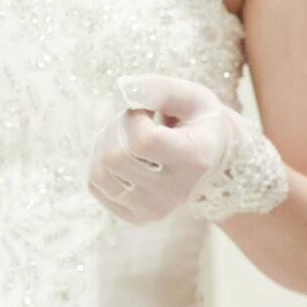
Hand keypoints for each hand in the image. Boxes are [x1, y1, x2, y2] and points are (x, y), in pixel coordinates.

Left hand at [86, 74, 280, 224]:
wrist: (211, 160)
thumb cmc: (198, 122)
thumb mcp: (191, 96)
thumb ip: (159, 88)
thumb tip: (125, 89)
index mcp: (195, 160)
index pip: (141, 140)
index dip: (133, 116)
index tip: (146, 110)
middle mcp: (177, 192)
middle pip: (114, 158)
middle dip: (116, 127)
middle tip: (135, 120)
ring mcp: (156, 210)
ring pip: (99, 174)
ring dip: (105, 145)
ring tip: (127, 136)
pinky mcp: (137, 217)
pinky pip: (95, 185)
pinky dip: (101, 163)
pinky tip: (125, 155)